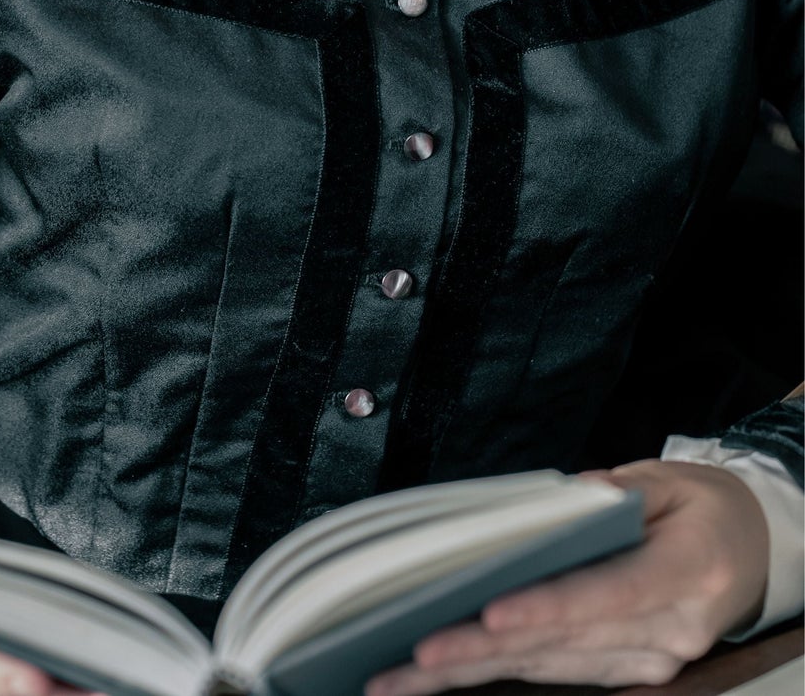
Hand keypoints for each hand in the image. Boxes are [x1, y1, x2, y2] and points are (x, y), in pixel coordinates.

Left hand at [365, 460, 769, 694]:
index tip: (491, 616)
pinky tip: (446, 678)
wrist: (752, 548)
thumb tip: (553, 504)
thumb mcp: (663, 481)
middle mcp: (672, 628)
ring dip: (476, 674)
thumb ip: (609, 493)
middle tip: (417, 656)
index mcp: (689, 571)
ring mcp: (653, 658)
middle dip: (484, 650)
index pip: (608, 595)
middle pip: (566, 642)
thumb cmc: (700, 509)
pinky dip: (500, 673)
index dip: (547, 609)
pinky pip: (558, 673)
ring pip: (552, 667)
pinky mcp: (631, 670)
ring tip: (406, 678)